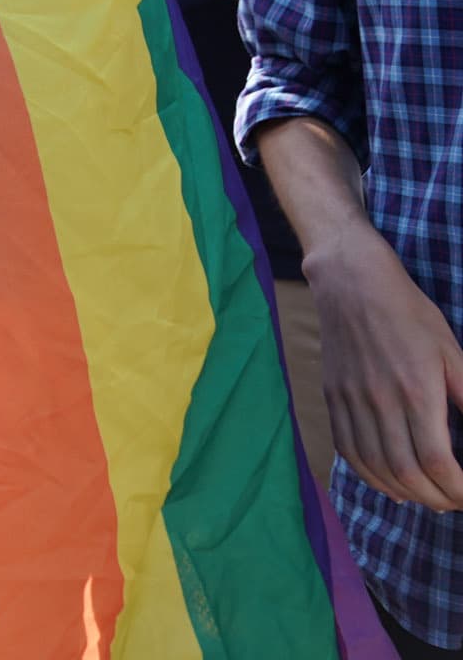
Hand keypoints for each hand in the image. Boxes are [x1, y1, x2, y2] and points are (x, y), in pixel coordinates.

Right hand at [307, 228, 462, 507]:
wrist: (351, 283)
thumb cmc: (410, 314)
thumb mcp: (452, 351)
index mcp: (416, 391)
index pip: (437, 461)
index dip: (458, 489)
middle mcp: (380, 402)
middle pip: (405, 472)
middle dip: (435, 498)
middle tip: (454, 501)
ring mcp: (351, 401)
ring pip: (375, 466)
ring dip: (404, 492)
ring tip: (427, 498)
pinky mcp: (333, 397)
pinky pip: (347, 450)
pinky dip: (369, 476)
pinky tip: (389, 483)